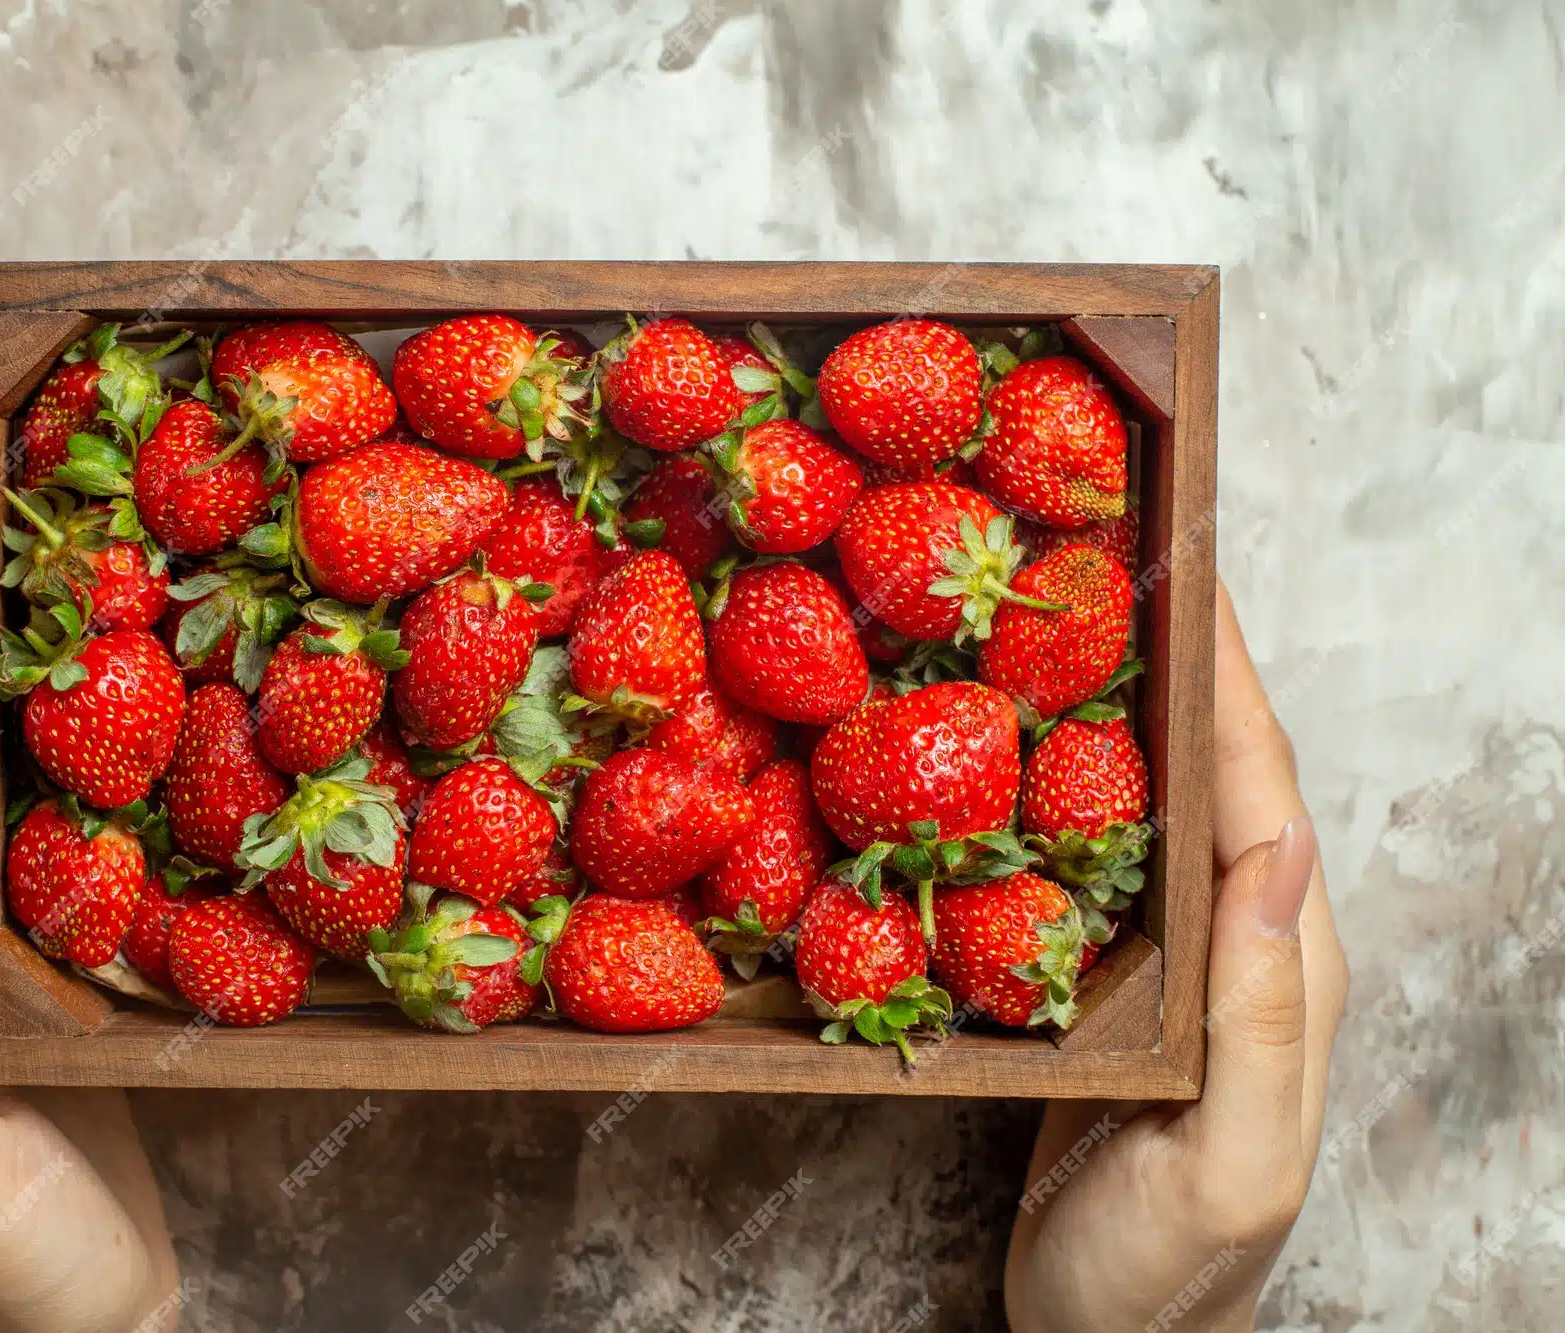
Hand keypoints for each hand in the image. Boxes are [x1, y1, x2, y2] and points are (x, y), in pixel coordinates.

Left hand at [0, 543, 182, 1332]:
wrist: (87, 1332)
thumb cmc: (1, 1255)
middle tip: (65, 539)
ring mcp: (24, 949)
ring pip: (46, 792)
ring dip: (76, 694)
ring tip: (134, 599)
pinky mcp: (97, 972)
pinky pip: (112, 848)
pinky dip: (142, 774)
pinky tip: (196, 731)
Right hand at [1003, 578, 1350, 1332]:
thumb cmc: (1165, 1279)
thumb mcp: (1228, 1167)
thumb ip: (1264, 1021)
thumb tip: (1280, 854)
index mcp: (1279, 968)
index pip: (1256, 787)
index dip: (1222, 670)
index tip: (1179, 559)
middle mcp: (1228, 943)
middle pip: (1204, 767)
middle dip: (1166, 653)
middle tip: (1098, 549)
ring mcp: (1160, 958)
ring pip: (1134, 797)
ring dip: (1103, 698)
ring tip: (1040, 612)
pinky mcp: (1090, 980)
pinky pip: (1071, 852)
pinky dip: (1042, 776)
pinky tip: (989, 740)